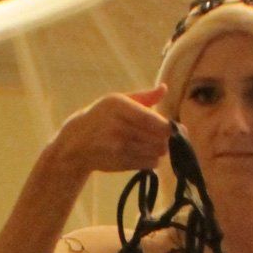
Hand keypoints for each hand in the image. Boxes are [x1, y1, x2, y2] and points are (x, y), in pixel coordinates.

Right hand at [54, 86, 170, 175]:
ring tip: (152, 144)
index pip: (152, 119)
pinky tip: (144, 153)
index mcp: (118, 105)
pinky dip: (152, 160)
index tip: (175, 128)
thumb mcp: (117, 101)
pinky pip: (149, 163)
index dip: (169, 126)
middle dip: (167, 138)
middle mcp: (117, 126)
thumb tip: (164, 88)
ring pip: (156, 152)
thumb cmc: (101, 117)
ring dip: (160, 149)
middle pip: (158, 137)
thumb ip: (143, 97)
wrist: (76, 143)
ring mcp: (118, 147)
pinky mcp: (120, 163)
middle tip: (165, 137)